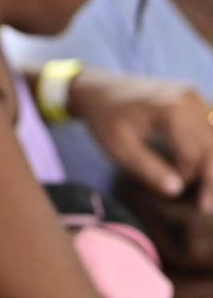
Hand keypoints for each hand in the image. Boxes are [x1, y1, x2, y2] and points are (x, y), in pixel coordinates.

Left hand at [68, 70, 212, 210]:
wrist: (97, 89)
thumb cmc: (104, 119)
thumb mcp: (119, 149)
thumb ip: (148, 169)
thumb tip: (176, 191)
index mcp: (172, 109)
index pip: (196, 154)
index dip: (194, 180)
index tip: (188, 199)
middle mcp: (189, 99)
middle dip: (212, 177)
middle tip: (206, 207)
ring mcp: (195, 96)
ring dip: (212, 162)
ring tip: (205, 189)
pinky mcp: (195, 99)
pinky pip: (212, 127)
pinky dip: (210, 148)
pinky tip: (202, 168)